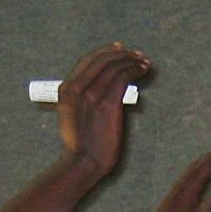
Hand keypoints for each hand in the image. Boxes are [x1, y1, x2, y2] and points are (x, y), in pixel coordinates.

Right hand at [56, 43, 151, 175]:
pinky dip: (135, 70)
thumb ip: (82, 101)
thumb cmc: (81, 146)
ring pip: (114, 66)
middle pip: (102, 60)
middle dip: (122, 54)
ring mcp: (92, 94)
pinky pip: (123, 77)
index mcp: (66, 90)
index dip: (104, 52)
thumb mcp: (73, 117)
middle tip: (137, 54)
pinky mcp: (107, 103)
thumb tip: (102, 91)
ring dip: (132, 61)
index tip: (118, 49)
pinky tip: (143, 70)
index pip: (86, 61)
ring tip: (144, 62)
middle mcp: (77, 88)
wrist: (82, 161)